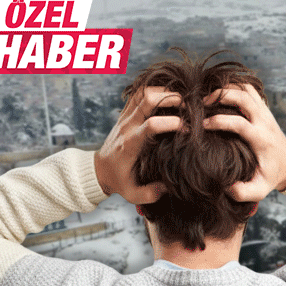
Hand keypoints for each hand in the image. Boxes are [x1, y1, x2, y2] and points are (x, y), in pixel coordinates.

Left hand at [94, 86, 181, 203]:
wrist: (97, 170)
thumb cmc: (119, 181)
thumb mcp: (133, 194)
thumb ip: (152, 193)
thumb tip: (169, 186)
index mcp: (131, 144)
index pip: (151, 125)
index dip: (172, 123)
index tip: (187, 129)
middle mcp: (127, 126)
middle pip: (147, 100)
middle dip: (170, 98)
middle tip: (187, 106)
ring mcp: (124, 118)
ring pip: (143, 92)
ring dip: (162, 92)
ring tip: (179, 100)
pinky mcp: (125, 114)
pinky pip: (137, 94)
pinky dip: (153, 91)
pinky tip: (166, 97)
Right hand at [202, 83, 285, 201]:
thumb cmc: (271, 176)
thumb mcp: (259, 190)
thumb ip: (243, 192)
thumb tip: (226, 187)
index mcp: (261, 139)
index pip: (239, 123)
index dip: (219, 121)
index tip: (202, 126)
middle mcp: (264, 122)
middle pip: (243, 97)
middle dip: (221, 96)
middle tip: (202, 103)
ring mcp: (265, 112)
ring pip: (246, 89)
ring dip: (227, 89)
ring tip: (209, 98)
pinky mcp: (264, 108)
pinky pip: (249, 89)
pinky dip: (234, 87)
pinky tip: (221, 95)